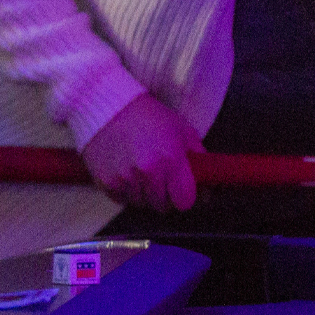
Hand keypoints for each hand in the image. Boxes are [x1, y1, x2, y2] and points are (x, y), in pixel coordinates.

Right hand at [81, 93, 203, 212]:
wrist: (109, 108)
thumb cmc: (150, 117)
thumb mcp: (183, 131)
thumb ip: (198, 157)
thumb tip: (209, 180)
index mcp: (170, 160)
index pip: (184, 201)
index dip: (188, 198)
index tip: (187, 192)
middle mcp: (147, 172)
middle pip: (163, 206)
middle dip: (167, 197)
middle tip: (166, 182)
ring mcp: (124, 179)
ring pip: (142, 204)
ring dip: (147, 195)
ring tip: (145, 174)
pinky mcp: (105, 182)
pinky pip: (122, 200)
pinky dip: (128, 192)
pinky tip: (129, 174)